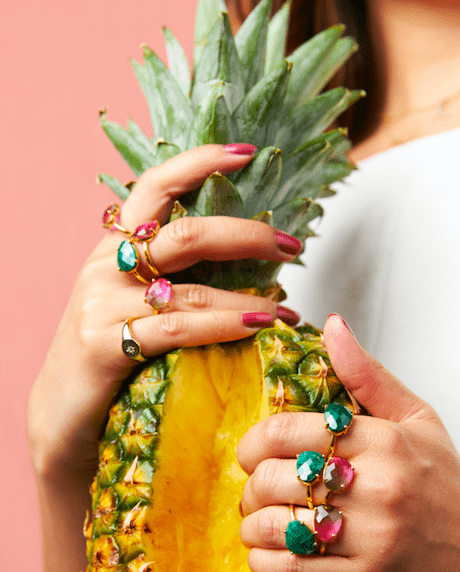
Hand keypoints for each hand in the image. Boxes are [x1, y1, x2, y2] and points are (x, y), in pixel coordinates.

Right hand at [28, 144, 300, 475]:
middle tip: (291, 247)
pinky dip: (225, 325)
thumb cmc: (108, 358)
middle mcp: (106, 267)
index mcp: (113, 248)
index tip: (247, 153)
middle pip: (187, 233)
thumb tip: (243, 266)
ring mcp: (103, 304)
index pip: (155, 186)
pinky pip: (178, 329)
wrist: (61, 417)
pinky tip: (257, 327)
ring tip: (286, 310)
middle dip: (248, 235)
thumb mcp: (128, 305)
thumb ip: (166, 279)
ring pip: (191, 288)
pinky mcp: (105, 345)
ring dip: (250, 297)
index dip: (200, 161)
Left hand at [238, 313, 459, 571]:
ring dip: (251, 526)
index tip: (252, 453)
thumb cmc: (444, 486)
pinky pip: (289, 571)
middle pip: (273, 478)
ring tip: (257, 523)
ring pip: (275, 526)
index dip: (253, 443)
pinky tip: (267, 554)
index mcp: (381, 440)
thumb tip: (331, 326)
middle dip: (250, 487)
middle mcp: (375, 486)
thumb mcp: (415, 420)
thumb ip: (367, 374)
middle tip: (256, 490)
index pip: (285, 432)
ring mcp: (371, 538)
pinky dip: (263, 562)